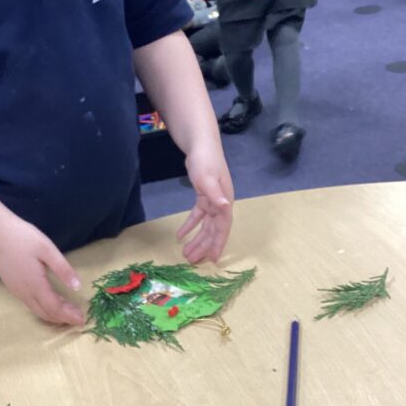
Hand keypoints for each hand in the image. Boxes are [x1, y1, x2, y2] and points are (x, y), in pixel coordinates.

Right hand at [0, 216, 85, 325]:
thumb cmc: (23, 238)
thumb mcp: (47, 249)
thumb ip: (62, 269)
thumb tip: (77, 287)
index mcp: (36, 285)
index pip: (55, 309)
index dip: (69, 316)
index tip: (82, 320)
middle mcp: (25, 292)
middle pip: (46, 313)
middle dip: (63, 318)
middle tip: (78, 317)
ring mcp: (17, 290)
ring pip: (37, 310)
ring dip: (53, 314)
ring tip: (67, 311)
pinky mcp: (12, 285)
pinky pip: (30, 304)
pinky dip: (43, 307)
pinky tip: (50, 299)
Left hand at [178, 145, 233, 263]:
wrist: (201, 145)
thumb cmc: (206, 160)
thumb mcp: (208, 178)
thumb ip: (214, 193)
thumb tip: (224, 208)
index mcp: (224, 201)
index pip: (223, 227)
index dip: (219, 243)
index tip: (213, 259)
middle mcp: (221, 204)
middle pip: (213, 230)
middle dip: (204, 246)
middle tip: (192, 261)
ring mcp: (212, 200)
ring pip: (206, 225)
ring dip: (197, 239)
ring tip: (187, 253)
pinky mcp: (203, 196)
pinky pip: (197, 215)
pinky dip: (190, 225)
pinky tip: (180, 235)